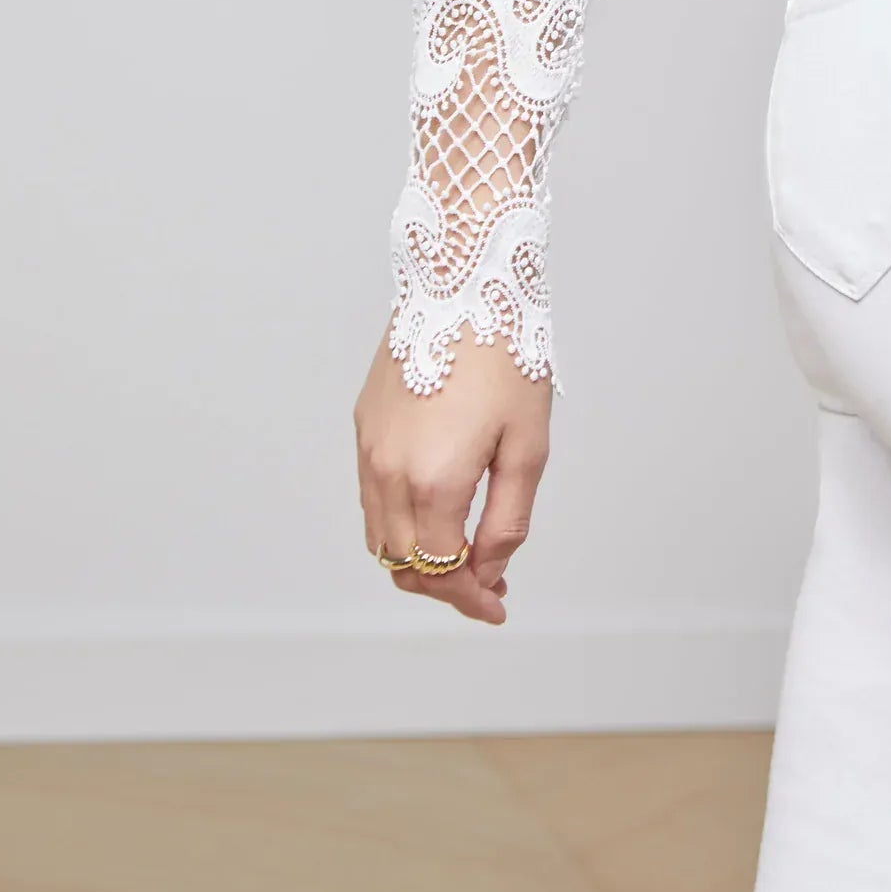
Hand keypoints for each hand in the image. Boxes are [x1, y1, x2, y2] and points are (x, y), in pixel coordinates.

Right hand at [354, 309, 551, 623]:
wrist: (464, 284)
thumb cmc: (506, 357)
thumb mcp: (528, 445)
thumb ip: (507, 519)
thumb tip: (488, 570)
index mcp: (432, 481)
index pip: (442, 570)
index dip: (470, 599)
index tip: (497, 607)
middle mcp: (388, 471)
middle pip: (403, 563)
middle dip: (443, 586)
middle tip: (485, 585)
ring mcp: (369, 448)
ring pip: (379, 536)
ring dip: (415, 558)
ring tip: (461, 553)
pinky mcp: (363, 424)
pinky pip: (371, 496)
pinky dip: (397, 521)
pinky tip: (434, 509)